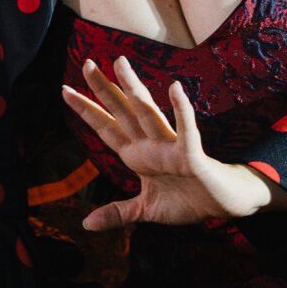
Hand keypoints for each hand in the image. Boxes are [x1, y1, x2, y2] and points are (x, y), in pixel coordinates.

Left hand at [63, 57, 274, 229]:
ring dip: (134, 90)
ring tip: (120, 63)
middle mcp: (150, 146)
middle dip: (104, 90)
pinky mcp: (192, 156)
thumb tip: (86, 224)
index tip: (64, 91)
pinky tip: (175, 89)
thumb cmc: (187, 201)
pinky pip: (186, 132)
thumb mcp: (144, 211)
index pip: (106, 128)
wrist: (222, 206)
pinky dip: (182, 111)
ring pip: (148, 114)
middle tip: (87, 63)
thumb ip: (117, 213)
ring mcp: (170, 148)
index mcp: (137, 155)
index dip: (86, 110)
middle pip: (122, 112)